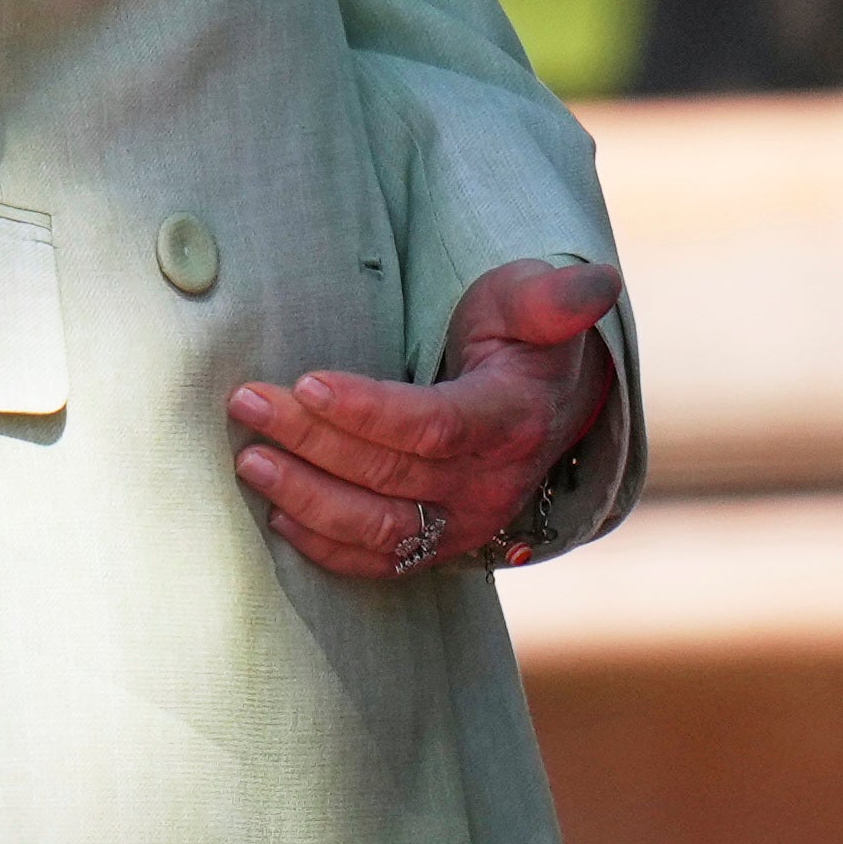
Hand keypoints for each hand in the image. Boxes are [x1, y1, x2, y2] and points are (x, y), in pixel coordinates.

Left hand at [227, 255, 626, 579]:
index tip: (306, 381)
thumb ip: (552, 298)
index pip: (434, 425)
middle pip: (391, 474)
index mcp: (511, 421)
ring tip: (249, 462)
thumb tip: (597, 282)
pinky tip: (278, 517)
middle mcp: (490, 485)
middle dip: (311, 440)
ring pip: (381, 528)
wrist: (543, 406)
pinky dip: (328, 547)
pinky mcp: (440, 546)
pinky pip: (382, 561)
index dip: (368, 410)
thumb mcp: (533, 307)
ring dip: (308, 499)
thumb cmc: (521, 342)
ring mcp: (465, 525)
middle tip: (246, 402)